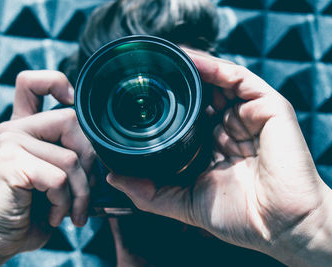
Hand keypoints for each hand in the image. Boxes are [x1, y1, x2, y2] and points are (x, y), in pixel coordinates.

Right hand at [0, 71, 94, 265]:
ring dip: (79, 193)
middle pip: (72, 121)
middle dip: (89, 162)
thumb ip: (68, 153)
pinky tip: (52, 215)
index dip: (56, 82)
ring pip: (71, 158)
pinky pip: (59, 178)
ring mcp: (9, 143)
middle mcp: (13, 129)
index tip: (71, 101)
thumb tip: (102, 145)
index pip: (32, 83)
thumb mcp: (53, 175)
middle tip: (82, 190)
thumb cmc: (30, 207)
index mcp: (23, 127)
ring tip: (67, 210)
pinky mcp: (10, 164)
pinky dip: (64, 203)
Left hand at [107, 51, 331, 265]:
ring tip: (163, 59)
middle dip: (176, 84)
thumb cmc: (240, 218)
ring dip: (191, 68)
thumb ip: (150, 193)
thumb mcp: (185, 203)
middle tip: (147, 72)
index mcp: (214, 148)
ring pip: (217, 82)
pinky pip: (239, 79)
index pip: (188, 118)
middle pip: (201, 96)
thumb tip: (113, 177)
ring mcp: (249, 117)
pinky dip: (214, 67)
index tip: (139, 98)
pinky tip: (190, 61)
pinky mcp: (268, 108)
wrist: (280, 227)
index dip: (167, 107)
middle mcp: (230, 128)